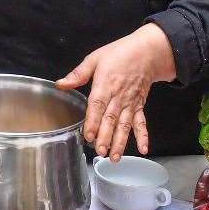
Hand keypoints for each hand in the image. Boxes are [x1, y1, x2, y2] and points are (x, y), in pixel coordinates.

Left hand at [56, 23, 176, 159]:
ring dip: (120, 142)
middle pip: (111, 120)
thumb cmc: (120, 54)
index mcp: (105, 85)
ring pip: (125, 125)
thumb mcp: (95, 58)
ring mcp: (130, 103)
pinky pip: (141, 123)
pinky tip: (143, 149)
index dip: (93, 122)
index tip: (88, 135)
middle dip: (105, 137)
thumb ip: (78, 74)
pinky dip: (143, 136)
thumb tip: (61, 84)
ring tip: (115, 157)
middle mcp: (118, 97)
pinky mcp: (139, 106)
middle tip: (100, 152)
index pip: (97, 106)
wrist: (147, 52)